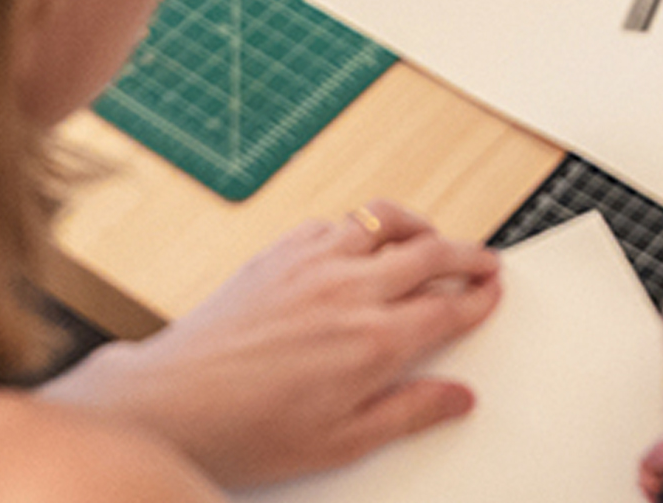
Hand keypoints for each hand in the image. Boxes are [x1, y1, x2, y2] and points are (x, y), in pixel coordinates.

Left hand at [96, 208, 501, 485]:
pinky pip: (338, 221)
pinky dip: (364, 225)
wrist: (171, 402)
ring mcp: (313, 262)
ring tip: (433, 237)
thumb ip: (407, 412)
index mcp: (372, 342)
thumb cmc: (244, 429)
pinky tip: (363, 241)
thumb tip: (455, 398)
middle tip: (484, 262)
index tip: (492, 295)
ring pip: (387, 221)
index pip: (448, 307)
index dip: (479, 299)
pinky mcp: (280, 250)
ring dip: (421, 226)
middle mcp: (350, 289)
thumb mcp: (339, 442)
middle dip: (469, 255)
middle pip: (432, 252)